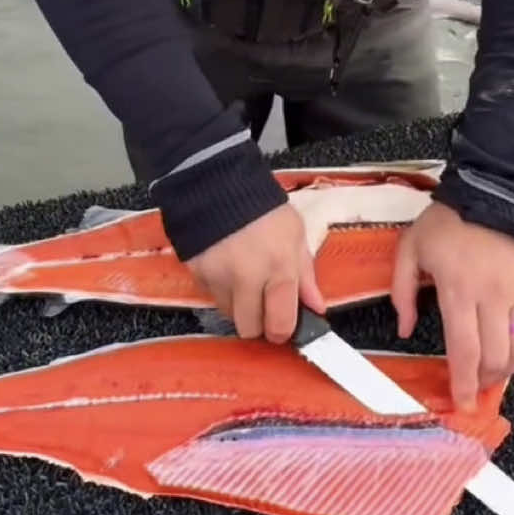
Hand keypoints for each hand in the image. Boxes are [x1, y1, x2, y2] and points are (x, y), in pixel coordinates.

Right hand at [186, 203, 325, 343]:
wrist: (218, 183)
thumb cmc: (265, 208)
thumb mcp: (295, 234)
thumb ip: (306, 274)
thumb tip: (317, 308)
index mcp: (279, 267)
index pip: (279, 324)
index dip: (282, 331)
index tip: (284, 324)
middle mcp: (247, 278)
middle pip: (249, 330)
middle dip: (258, 322)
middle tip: (263, 303)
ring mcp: (218, 277)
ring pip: (228, 315)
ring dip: (238, 305)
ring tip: (244, 278)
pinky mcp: (196, 273)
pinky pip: (211, 296)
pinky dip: (220, 289)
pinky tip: (227, 267)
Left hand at [391, 201, 513, 411]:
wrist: (489, 193)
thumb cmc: (444, 223)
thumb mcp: (409, 249)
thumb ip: (402, 292)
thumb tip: (404, 332)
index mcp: (457, 287)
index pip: (463, 348)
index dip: (463, 381)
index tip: (461, 403)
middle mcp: (490, 295)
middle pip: (492, 357)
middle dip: (482, 383)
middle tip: (472, 393)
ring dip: (503, 372)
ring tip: (488, 377)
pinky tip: (507, 357)